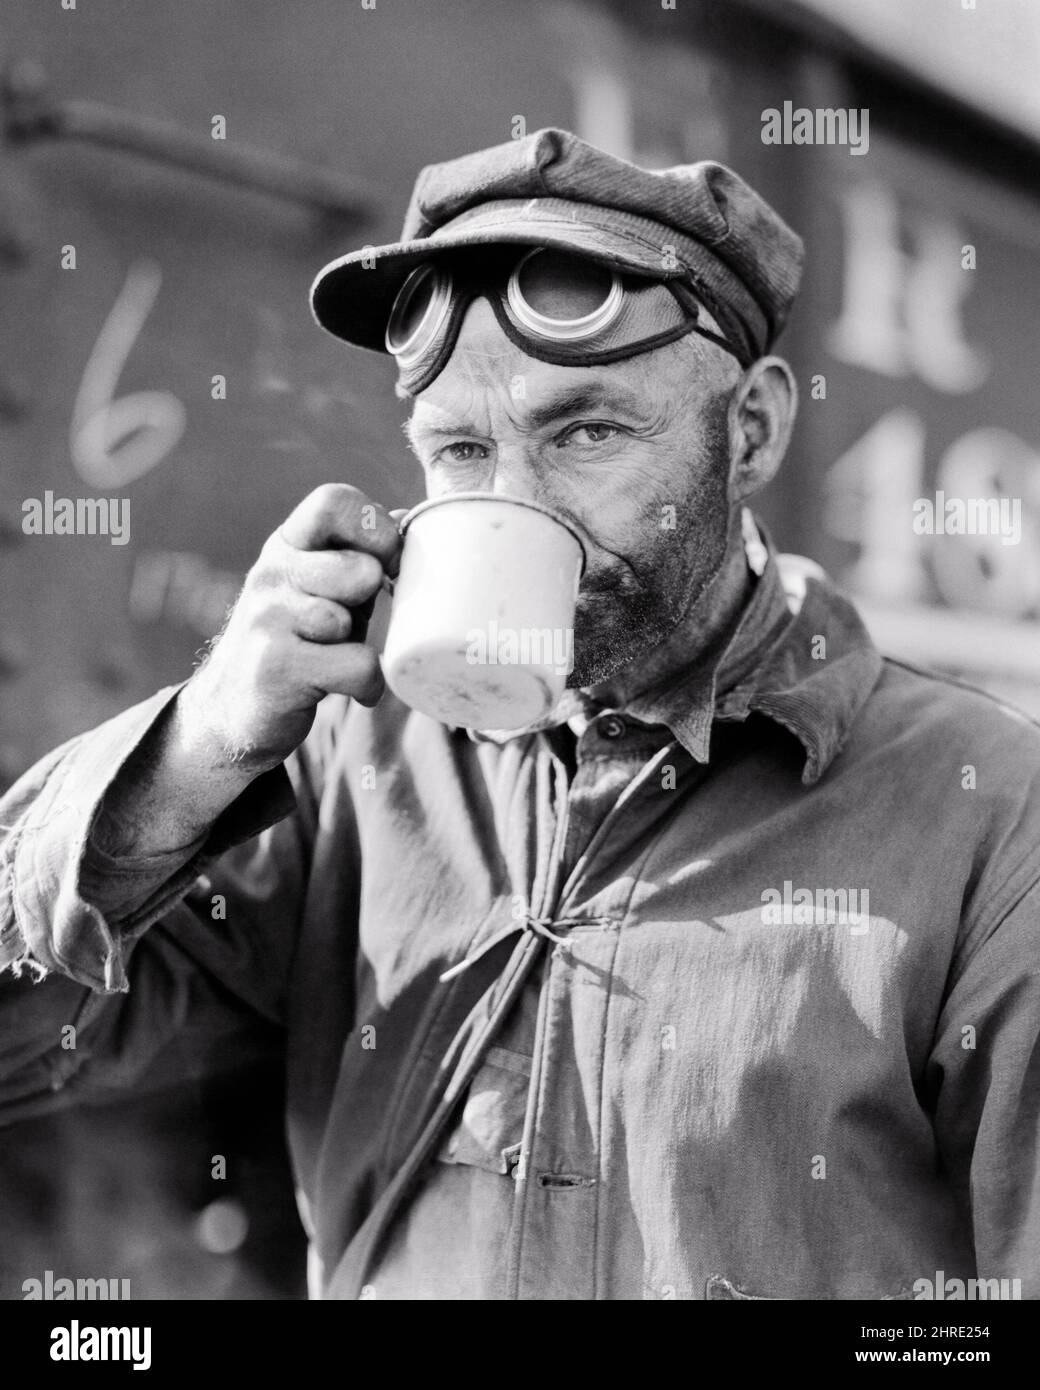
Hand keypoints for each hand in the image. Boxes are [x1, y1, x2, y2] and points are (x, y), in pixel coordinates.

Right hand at [181, 484, 401, 771]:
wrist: (232, 709)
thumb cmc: (298, 641)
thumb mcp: (324, 589)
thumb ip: (360, 556)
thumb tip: (405, 516)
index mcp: (288, 544)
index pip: (334, 503)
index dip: (375, 529)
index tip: (388, 563)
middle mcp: (271, 573)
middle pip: (358, 569)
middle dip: (371, 601)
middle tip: (354, 622)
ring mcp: (267, 618)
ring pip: (351, 621)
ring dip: (362, 645)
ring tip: (340, 656)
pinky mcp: (275, 667)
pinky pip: (357, 666)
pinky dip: (368, 685)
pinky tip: (353, 689)